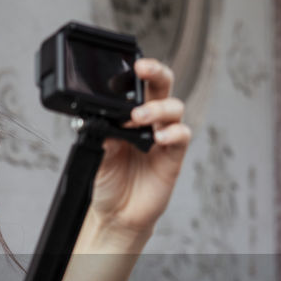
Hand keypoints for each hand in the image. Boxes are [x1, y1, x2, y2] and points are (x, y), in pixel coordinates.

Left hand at [90, 59, 190, 236]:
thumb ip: (103, 134)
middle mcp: (149, 121)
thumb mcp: (98, 154)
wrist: (116, 214)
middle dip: (156, 71)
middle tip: (142, 68)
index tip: (127, 66)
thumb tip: (105, 118)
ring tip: (139, 117)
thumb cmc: (107, 181)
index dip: (135, 73)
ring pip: (174, 107)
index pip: (137, 85)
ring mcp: (163, 136)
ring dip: (158, 107)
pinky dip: (172, 132)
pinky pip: (182, 135)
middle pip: (161, 85)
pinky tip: (158, 138)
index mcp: (128, 114)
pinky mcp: (173, 156)